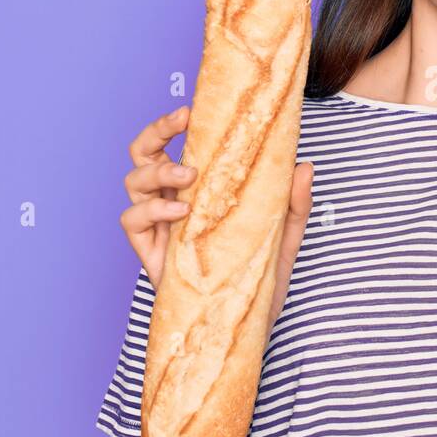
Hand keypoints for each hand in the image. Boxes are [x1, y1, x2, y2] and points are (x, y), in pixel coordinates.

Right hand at [119, 105, 315, 299]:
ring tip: (188, 176)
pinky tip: (181, 212)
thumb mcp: (283, 238)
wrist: (245, 327)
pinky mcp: (150, 254)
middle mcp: (172, 202)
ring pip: (133, 181)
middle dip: (155, 131)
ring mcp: (158, 227)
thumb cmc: (258, 278)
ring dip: (158, 171)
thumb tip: (304, 165)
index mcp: (198, 190)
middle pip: (143, 154)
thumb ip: (293, 204)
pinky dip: (151, 210)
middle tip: (181, 123)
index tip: (193, 109)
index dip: (175, 122)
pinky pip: (131, 221)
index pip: (176, 145)